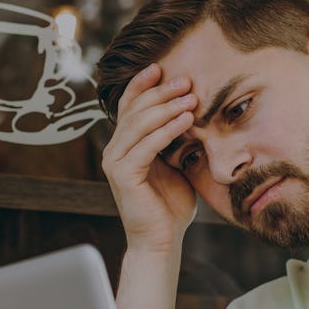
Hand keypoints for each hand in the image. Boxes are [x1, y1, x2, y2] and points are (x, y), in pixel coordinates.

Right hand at [101, 63, 198, 252]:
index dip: (142, 84)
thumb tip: (194, 112)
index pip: (130, 106)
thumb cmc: (171, 205)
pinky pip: (146, 145)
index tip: (162, 67)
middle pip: (135, 110)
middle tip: (185, 80)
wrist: (161, 240)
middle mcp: (115, 150)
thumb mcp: (177, 165)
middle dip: (160, 92)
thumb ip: (177, 141)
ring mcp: (116, 162)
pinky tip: (186, 120)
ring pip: (140, 124)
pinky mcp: (123, 175)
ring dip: (167, 107)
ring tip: (191, 97)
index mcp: (126, 145)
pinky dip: (167, 130)